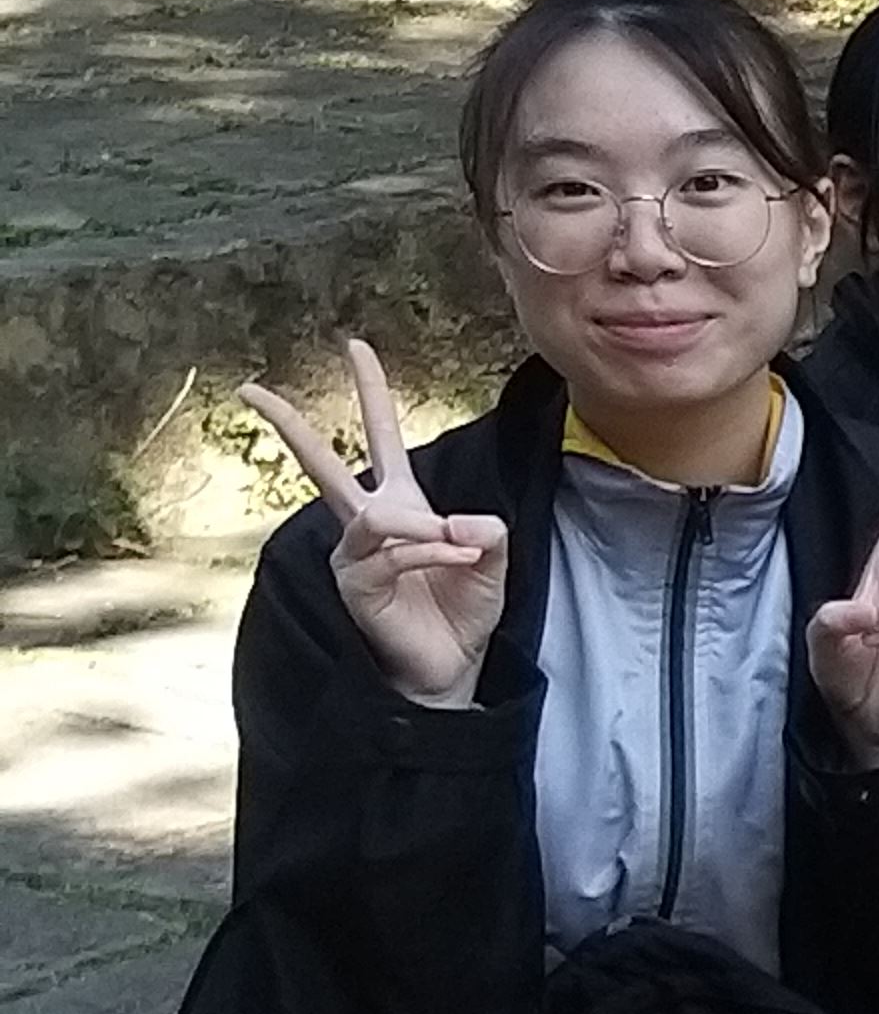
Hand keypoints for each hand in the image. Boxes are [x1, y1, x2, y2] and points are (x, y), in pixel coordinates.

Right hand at [238, 339, 507, 708]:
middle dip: (288, 425)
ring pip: (378, 515)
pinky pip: (390, 550)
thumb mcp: (492, 560)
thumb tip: (456, 522)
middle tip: (250, 390)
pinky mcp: (353, 581)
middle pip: (322, 464)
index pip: (382, 436)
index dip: (371, 390)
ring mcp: (353, 552)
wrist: (451, 668)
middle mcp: (368, 523)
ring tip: (460, 548)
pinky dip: (428, 551)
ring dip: (424, 530)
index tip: (356, 345)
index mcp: (401, 504)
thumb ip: (486, 531)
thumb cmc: (462, 612)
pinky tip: (454, 560)